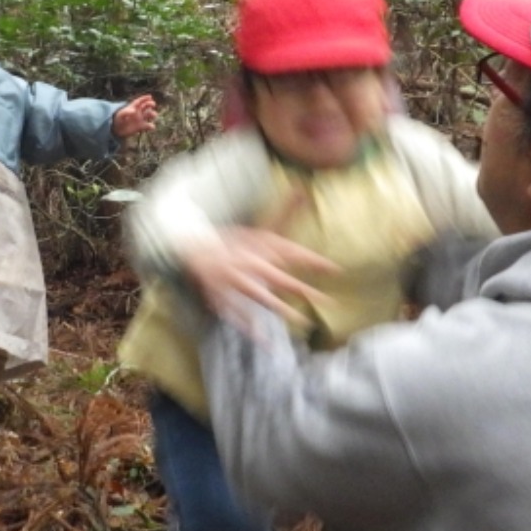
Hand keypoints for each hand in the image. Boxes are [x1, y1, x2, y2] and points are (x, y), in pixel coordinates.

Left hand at [112, 94, 158, 138]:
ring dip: (152, 114)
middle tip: (153, 104)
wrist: (116, 130)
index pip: (139, 101)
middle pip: (146, 106)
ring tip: (154, 115)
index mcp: (132, 107)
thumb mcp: (120, 115)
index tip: (150, 96)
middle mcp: (138, 112)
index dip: (144, 98)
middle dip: (150, 104)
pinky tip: (151, 126)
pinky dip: (151, 126)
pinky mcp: (141, 127)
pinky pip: (148, 126)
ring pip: (149, 115)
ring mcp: (140, 119)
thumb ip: (126, 112)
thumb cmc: (118, 120)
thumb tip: (134, 111)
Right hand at [178, 226, 338, 330]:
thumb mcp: (260, 228)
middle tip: (327, 301)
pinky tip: (265, 341)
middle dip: (302, 290)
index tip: (336, 270)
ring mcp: (234, 280)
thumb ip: (285, 214)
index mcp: (260, 246)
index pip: (291, 252)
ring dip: (280, 310)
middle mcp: (249, 262)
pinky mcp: (221, 296)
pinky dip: (251, 328)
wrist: (193, 247)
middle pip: (279, 278)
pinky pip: (237, 314)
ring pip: (259, 297)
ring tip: (303, 322)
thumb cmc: (235, 240)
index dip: (313, 261)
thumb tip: (303, 190)